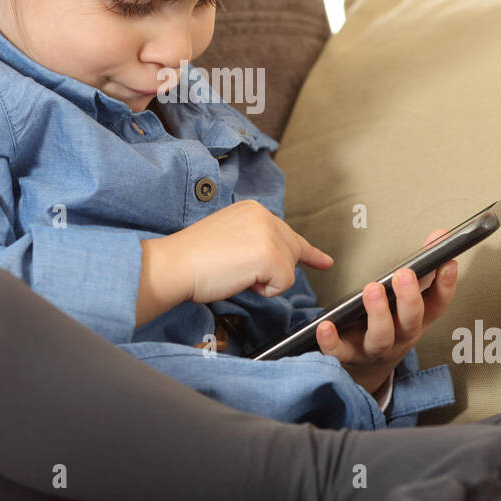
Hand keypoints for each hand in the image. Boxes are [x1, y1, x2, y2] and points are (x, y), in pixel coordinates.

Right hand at [157, 199, 333, 306]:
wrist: (175, 264)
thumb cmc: (194, 258)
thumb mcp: (230, 238)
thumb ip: (255, 242)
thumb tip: (277, 262)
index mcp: (253, 209)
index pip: (288, 233)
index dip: (307, 252)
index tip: (325, 261)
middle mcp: (264, 216)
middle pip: (291, 254)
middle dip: (275, 271)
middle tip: (242, 273)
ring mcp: (269, 234)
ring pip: (288, 271)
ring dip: (263, 281)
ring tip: (233, 272)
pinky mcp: (270, 255)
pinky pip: (281, 284)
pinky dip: (263, 291)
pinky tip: (239, 278)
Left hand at [317, 229, 458, 396]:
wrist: (369, 366)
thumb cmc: (392, 324)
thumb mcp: (410, 299)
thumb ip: (423, 268)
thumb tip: (439, 236)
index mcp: (417, 320)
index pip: (437, 304)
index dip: (446, 285)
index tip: (447, 262)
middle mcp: (400, 336)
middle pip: (410, 322)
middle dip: (409, 299)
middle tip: (405, 275)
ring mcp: (375, 348)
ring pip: (381, 337)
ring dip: (378, 314)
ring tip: (372, 289)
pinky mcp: (348, 355)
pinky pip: (340, 352)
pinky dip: (332, 341)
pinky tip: (325, 325)